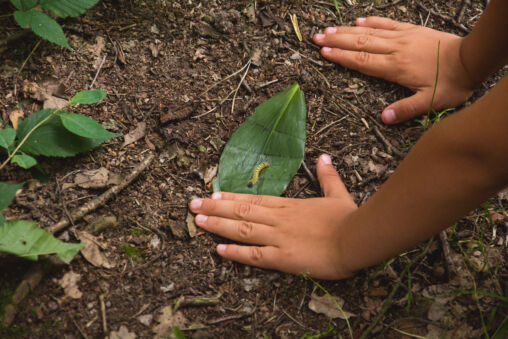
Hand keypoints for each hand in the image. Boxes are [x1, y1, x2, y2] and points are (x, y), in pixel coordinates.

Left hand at [189, 155, 357, 279]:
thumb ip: (328, 176)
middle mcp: (278, 219)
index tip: (213, 193)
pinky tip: (218, 250)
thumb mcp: (338, 193)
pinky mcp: (282, 257)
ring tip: (198, 220)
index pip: (255, 199)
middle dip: (215, 207)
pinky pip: (254, 255)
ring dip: (218, 225)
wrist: (356, 239)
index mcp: (290, 206)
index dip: (232, 197)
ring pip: (242, 229)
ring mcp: (278, 237)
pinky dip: (235, 253)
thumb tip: (324, 156)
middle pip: (241, 211)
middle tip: (192, 204)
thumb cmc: (348, 218)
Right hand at [313, 17, 474, 123]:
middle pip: (360, 44)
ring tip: (329, 29)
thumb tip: (382, 118)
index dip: (341, 57)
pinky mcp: (411, 31)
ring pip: (370, 32)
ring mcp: (402, 38)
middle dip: (337, 41)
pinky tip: (359, 19)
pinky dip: (371, 20)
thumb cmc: (451, 84)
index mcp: (395, 68)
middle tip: (317, 38)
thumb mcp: (430, 103)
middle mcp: (395, 50)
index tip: (324, 52)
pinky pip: (387, 23)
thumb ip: (405, 109)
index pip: (362, 61)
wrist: (471, 60)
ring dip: (347, 30)